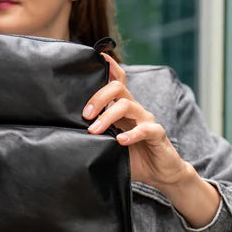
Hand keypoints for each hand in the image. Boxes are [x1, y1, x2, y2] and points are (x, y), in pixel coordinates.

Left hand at [84, 54, 186, 186]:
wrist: (161, 173)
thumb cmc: (133, 157)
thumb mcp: (110, 144)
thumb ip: (97, 135)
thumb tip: (70, 134)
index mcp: (124, 109)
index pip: (117, 81)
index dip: (109, 67)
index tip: (95, 58)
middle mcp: (135, 110)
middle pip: (118, 89)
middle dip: (99, 97)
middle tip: (85, 114)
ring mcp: (147, 120)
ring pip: (127, 106)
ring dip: (108, 117)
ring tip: (95, 130)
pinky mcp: (157, 134)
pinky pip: (145, 129)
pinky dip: (131, 134)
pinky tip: (120, 141)